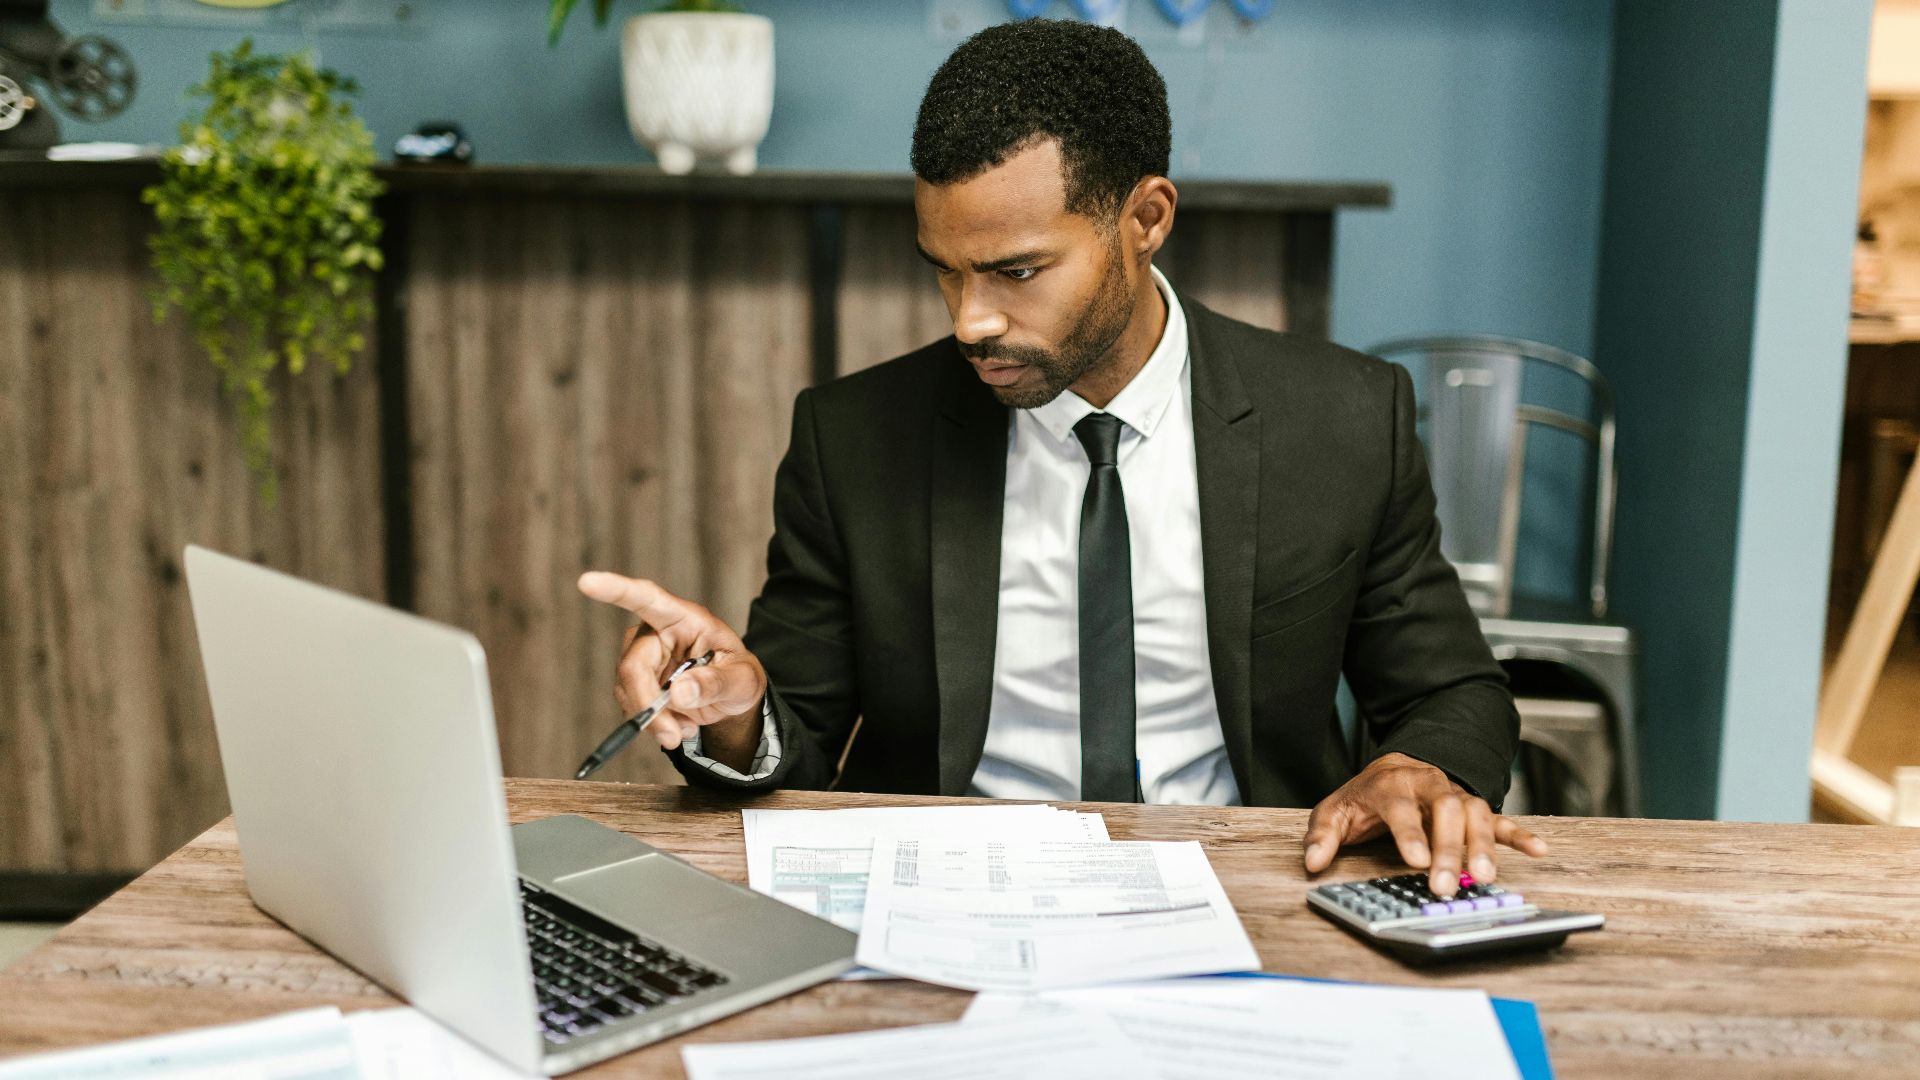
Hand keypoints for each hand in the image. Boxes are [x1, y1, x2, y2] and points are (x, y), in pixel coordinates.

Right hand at [576, 571, 767, 765]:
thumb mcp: (743, 681)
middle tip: (673, 737)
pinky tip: (677, 726)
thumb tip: (678, 693)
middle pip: (633, 666)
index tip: (587, 581)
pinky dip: (652, 724)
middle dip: (648, 706)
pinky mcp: (635, 682)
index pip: (647, 599)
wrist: (731, 698)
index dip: (616, 589)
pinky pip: (630, 706)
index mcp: (684, 618)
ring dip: (653, 720)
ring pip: (627, 691)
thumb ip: (716, 684)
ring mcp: (642, 658)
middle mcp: (655, 633)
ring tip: (685, 729)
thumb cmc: (738, 677)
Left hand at [1301, 752, 1546, 896]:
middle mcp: (1429, 786)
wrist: (1398, 767)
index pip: (1402, 806)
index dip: (1410, 833)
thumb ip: (1322, 836)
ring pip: (1476, 814)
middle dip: (1448, 848)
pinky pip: (1501, 819)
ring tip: (1485, 877)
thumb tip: (1312, 863)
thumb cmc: (1367, 797)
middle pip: (1446, 811)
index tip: (1416, 861)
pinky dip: (1519, 834)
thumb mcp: (1335, 811)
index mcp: (1393, 784)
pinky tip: (1538, 851)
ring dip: (1482, 845)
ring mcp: (1456, 796)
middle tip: (1446, 884)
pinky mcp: (1476, 809)